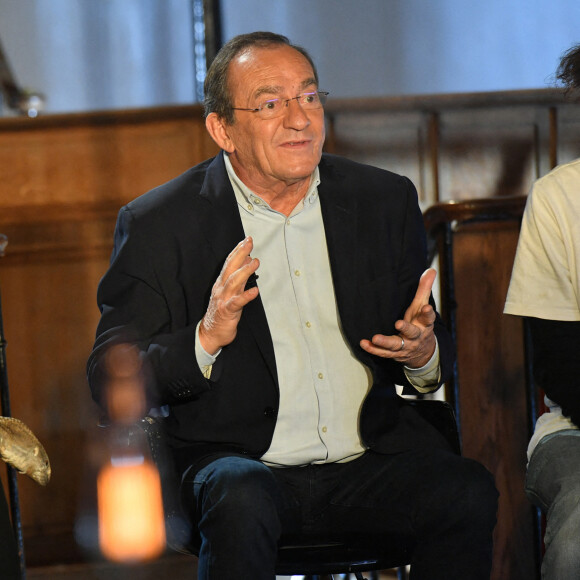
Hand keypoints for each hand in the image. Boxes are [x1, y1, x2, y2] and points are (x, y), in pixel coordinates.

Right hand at [199, 237, 259, 354]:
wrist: (210, 333)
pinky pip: (237, 302)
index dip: (238, 250)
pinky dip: (246, 296)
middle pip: (230, 268)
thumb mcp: (231, 291)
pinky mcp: (227, 311)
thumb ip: (240, 277)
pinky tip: (255, 291)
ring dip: (245, 271)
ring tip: (255, 262)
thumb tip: (248, 260)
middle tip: (249, 242)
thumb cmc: (221, 312)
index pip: (229, 263)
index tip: (246, 240)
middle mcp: (221, 288)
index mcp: (222, 283)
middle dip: (240, 253)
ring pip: (234, 282)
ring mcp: (224, 299)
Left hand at [359, 268, 436, 368]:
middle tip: (399, 323)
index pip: (428, 318)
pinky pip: (383, 353)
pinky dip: (373, 349)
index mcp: (424, 325)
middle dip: (406, 328)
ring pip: (396, 345)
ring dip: (385, 342)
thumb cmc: (420, 324)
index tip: (427, 307)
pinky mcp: (395, 354)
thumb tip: (431, 269)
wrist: (423, 353)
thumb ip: (424, 289)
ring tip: (375, 338)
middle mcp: (416, 336)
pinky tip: (364, 343)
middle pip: (412, 332)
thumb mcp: (422, 307)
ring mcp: (405, 346)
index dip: (428, 313)